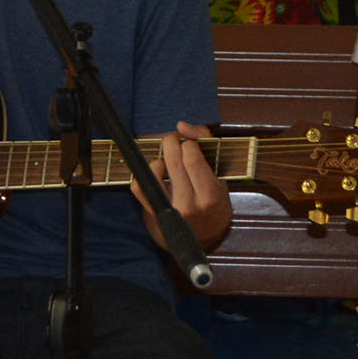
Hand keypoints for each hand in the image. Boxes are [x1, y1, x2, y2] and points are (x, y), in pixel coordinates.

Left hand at [131, 121, 232, 251]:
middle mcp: (190, 205)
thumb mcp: (219, 172)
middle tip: (175, 141)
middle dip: (172, 142)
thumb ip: (204, 142)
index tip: (191, 144)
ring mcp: (170, 211)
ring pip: (155, 170)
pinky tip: (158, 173)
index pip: (192, 157)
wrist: (206, 233)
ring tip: (169, 160)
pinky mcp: (155, 212)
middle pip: (173, 160)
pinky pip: (139, 186)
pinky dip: (145, 172)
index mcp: (210, 195)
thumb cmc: (214, 196)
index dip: (189, 142)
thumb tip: (180, 125)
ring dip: (160, 158)